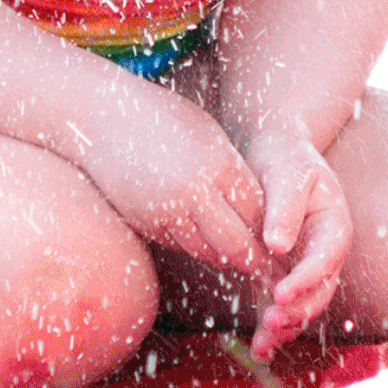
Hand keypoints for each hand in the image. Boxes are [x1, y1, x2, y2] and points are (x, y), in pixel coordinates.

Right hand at [80, 97, 268, 279]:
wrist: (101, 118)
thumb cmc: (162, 117)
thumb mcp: (208, 133)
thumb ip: (232, 169)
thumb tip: (259, 204)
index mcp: (218, 166)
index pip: (257, 212)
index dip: (273, 232)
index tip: (285, 245)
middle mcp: (194, 193)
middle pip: (236, 243)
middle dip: (256, 260)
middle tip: (272, 271)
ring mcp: (166, 212)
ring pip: (207, 252)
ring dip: (227, 258)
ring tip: (245, 262)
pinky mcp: (145, 223)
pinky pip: (180, 246)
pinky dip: (197, 248)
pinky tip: (209, 246)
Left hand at [236, 120, 351, 357]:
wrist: (277, 152)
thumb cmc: (284, 157)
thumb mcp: (287, 172)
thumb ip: (285, 206)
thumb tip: (277, 245)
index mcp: (334, 225)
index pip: (324, 259)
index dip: (304, 279)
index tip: (279, 293)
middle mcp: (326, 252)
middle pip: (320, 291)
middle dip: (298, 310)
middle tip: (270, 320)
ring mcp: (309, 266)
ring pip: (306, 306)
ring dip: (286, 327)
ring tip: (261, 344)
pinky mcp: (289, 274)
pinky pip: (287, 306)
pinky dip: (275, 328)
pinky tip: (258, 348)